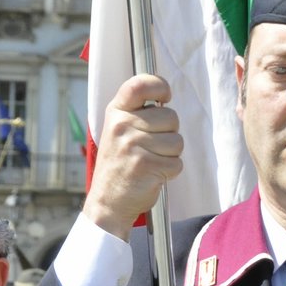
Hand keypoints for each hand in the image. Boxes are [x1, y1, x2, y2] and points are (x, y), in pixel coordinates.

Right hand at [83, 74, 183, 239]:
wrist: (108, 201)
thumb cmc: (120, 163)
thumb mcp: (119, 130)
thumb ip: (138, 112)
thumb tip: (165, 97)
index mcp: (116, 112)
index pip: (139, 85)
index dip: (159, 86)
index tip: (165, 96)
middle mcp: (122, 125)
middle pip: (171, 116)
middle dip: (169, 133)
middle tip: (151, 147)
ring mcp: (133, 145)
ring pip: (177, 141)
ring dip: (171, 154)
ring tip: (151, 161)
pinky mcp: (146, 165)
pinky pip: (177, 162)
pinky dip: (170, 171)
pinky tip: (153, 173)